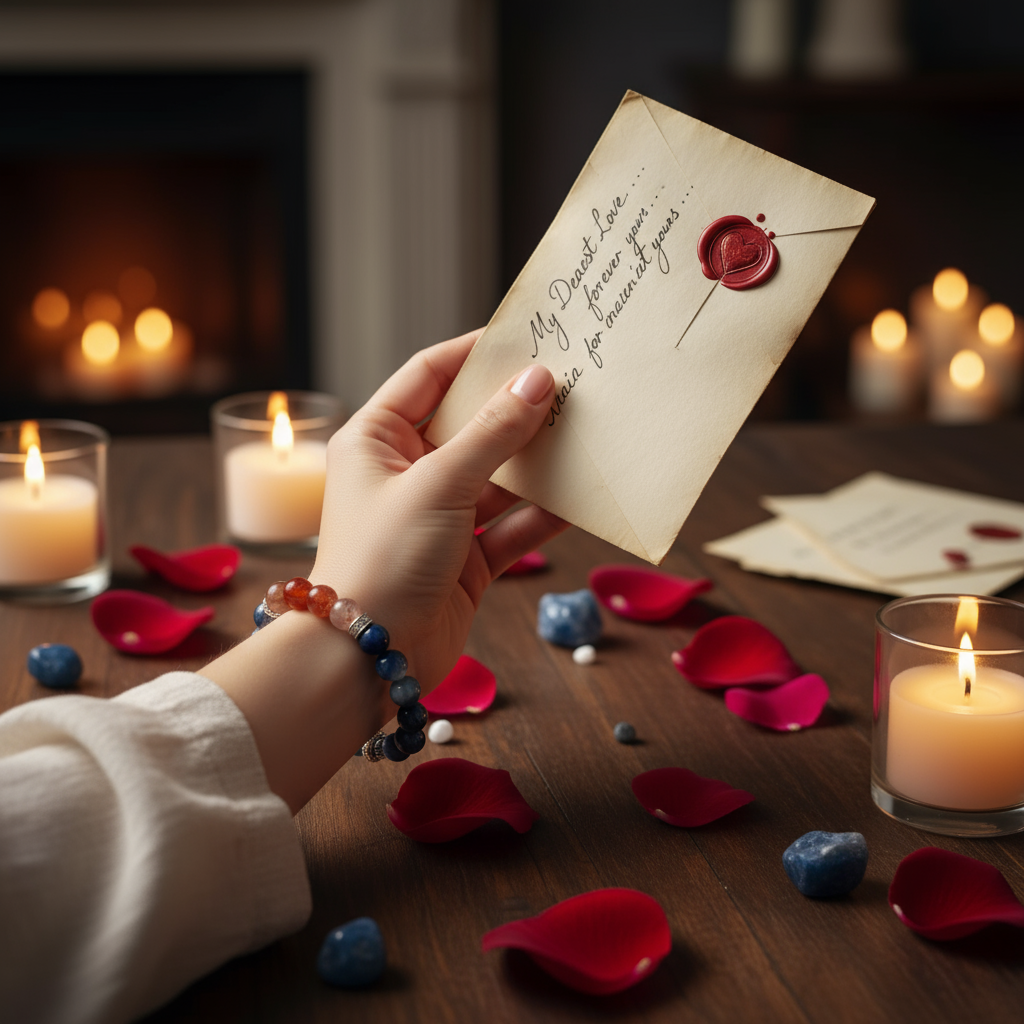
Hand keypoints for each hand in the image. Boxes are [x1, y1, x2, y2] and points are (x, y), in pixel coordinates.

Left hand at [311, 329, 566, 691]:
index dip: (476, 353)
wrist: (369, 659)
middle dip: (518, 409)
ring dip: (538, 462)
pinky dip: (543, 514)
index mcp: (377, 439)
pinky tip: (582, 497)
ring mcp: (438, 517)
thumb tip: (538, 381)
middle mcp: (406, 473)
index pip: (429, 375)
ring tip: (587, 434)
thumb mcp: (439, 484)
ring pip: (498, 477)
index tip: (527, 337)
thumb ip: (493, 433)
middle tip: (571, 384)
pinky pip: (511, 525)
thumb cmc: (384, 559)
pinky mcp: (466, 559)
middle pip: (471, 425)